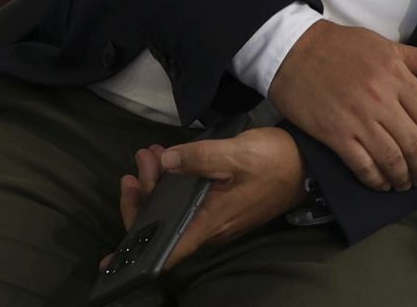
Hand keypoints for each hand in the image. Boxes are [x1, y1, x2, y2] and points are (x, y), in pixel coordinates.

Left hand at [112, 128, 305, 270]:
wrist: (307, 165)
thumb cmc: (272, 162)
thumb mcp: (234, 154)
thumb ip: (197, 157)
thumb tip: (165, 163)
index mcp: (208, 223)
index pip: (166, 250)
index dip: (136, 256)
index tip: (109, 262)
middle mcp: (209, 228)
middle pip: (163, 226)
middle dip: (143, 195)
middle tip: (143, 158)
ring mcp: (215, 218)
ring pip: (173, 212)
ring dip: (157, 185)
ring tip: (152, 154)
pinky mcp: (220, 206)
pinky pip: (186, 203)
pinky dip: (172, 184)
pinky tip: (170, 160)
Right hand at [267, 19, 416, 191]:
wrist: (293, 49)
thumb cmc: (342, 47)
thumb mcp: (387, 46)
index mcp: (396, 76)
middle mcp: (381, 99)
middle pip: (415, 143)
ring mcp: (357, 119)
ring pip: (392, 158)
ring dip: (403, 177)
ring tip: (406, 183)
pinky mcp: (334, 134)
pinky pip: (363, 165)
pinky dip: (376, 180)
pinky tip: (382, 184)